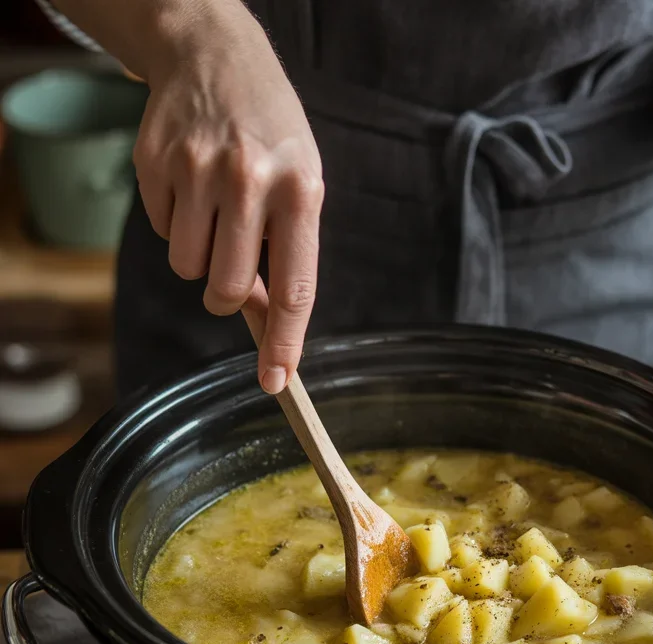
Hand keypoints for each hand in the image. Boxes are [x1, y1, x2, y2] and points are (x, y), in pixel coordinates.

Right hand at [133, 5, 322, 393]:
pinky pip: (162, 233)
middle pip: (227, 287)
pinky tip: (191, 187)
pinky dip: (176, 224)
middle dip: (229, 296)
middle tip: (235, 272)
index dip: (284, 342)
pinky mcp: (154, 163)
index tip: (277, 381)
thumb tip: (260, 317)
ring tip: (215, 214)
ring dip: (200, 258)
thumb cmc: (270, 136)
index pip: (294, 288)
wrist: (214, 56)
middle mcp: (249, 180)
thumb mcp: (300, 184)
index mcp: (300, 191)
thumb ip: (287, 252)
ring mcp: (196, 169)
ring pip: (187, 267)